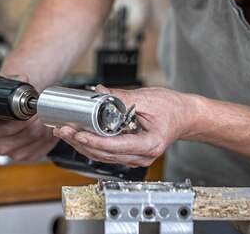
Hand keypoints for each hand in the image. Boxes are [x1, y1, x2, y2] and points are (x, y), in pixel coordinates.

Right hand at [0, 73, 58, 161]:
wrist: (15, 109)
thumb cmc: (10, 99)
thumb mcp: (6, 86)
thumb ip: (12, 81)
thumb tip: (23, 78)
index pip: (10, 127)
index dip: (27, 116)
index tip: (36, 107)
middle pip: (28, 135)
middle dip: (41, 120)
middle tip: (46, 109)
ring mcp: (14, 154)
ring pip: (39, 141)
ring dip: (48, 127)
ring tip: (50, 115)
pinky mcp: (28, 157)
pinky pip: (45, 148)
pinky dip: (51, 136)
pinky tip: (51, 126)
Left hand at [53, 85, 196, 166]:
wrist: (187, 116)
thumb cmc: (173, 109)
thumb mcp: (148, 98)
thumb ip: (122, 97)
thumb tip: (99, 92)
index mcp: (148, 145)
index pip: (114, 147)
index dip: (93, 141)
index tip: (77, 133)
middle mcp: (141, 156)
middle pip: (104, 154)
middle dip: (80, 142)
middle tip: (62, 130)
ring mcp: (136, 157)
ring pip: (103, 155)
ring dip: (82, 144)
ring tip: (65, 131)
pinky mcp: (131, 152)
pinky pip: (108, 151)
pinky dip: (92, 143)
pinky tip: (79, 134)